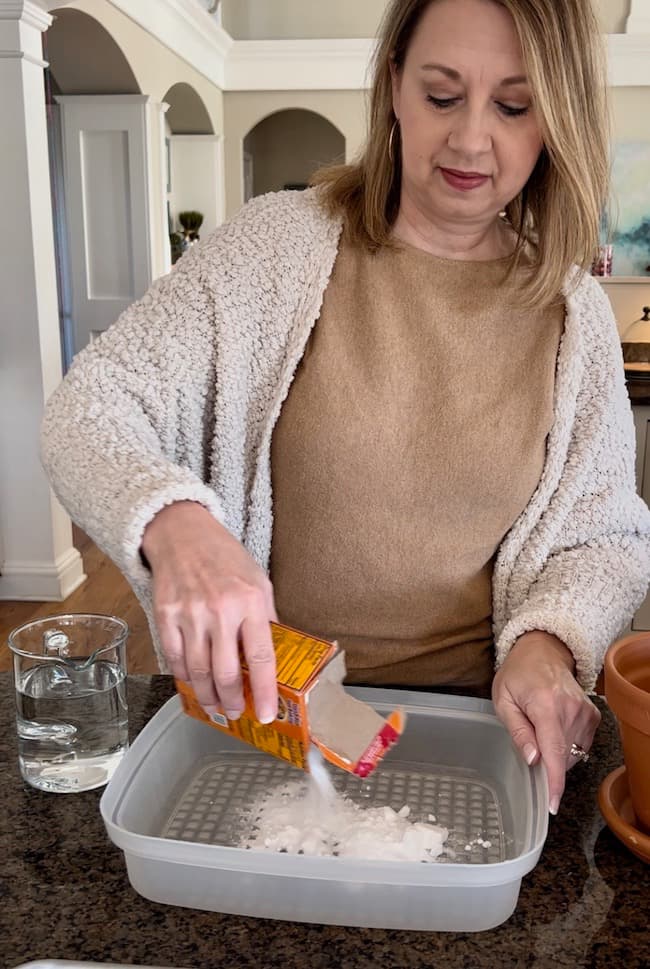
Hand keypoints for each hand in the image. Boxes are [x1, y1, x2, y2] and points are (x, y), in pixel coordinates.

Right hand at [142, 501, 277, 722]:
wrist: (183, 534)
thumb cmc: (225, 557)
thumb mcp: (258, 581)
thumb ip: (265, 618)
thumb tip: (273, 656)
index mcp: (250, 601)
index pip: (261, 657)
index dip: (265, 691)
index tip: (266, 714)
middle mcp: (220, 610)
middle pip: (226, 672)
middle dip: (233, 701)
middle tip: (236, 714)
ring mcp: (190, 615)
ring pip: (198, 672)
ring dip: (208, 696)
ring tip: (216, 707)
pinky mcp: (166, 616)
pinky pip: (175, 658)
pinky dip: (184, 677)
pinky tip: (193, 684)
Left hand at [492, 631, 600, 815]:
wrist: (542, 651)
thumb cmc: (517, 675)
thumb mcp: (504, 701)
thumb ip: (518, 732)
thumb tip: (533, 760)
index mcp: (545, 704)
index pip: (554, 751)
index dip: (553, 781)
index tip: (552, 804)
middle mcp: (570, 709)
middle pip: (561, 756)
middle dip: (544, 760)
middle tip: (528, 737)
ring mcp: (585, 712)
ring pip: (572, 754)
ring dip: (555, 752)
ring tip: (540, 726)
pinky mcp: (593, 715)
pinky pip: (580, 745)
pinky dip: (566, 745)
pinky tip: (554, 727)